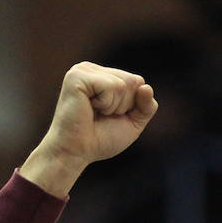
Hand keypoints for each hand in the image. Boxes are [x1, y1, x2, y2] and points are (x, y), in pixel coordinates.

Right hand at [19, 62, 158, 197]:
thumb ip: (146, 106)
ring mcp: (83, 70)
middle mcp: (92, 69)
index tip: (109, 116)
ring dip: (113, 106)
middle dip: (123, 105)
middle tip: (101, 116)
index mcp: (102, 75)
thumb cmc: (99, 140)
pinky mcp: (77, 76)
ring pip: (123, 84)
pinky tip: (89, 108)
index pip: (137, 82)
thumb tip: (146, 86)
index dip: (131, 105)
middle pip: (133, 81)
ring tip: (94, 113)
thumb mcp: (132, 123)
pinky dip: (105, 104)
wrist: (75, 153)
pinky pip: (110, 86)